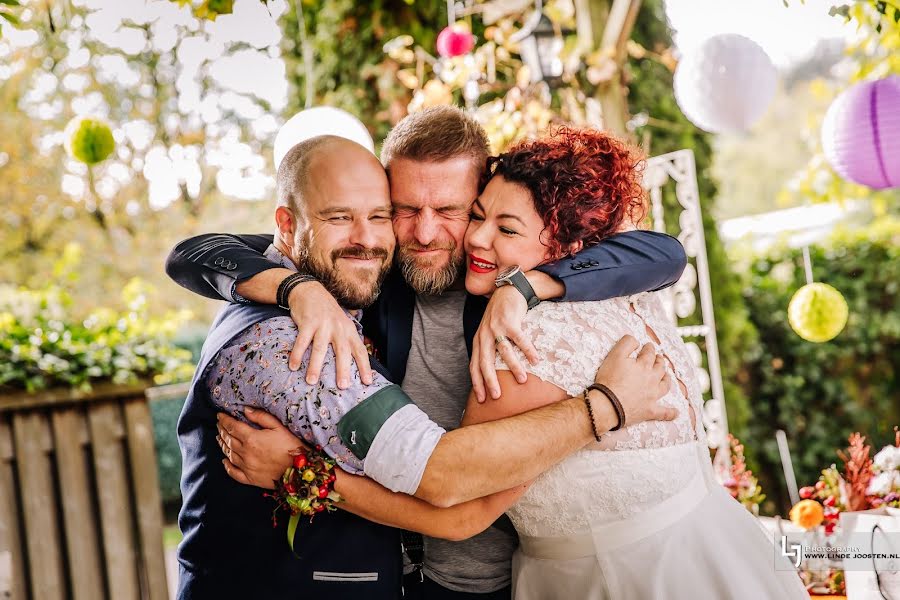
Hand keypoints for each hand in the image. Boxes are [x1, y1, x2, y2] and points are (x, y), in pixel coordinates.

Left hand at [216, 407, 305, 488]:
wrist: (299, 470)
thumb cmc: (291, 446)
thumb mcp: (279, 427)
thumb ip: (261, 417)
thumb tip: (245, 410)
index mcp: (251, 438)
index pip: (232, 427)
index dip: (225, 420)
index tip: (220, 415)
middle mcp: (245, 453)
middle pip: (229, 439)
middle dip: (222, 430)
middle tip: (219, 424)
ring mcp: (246, 467)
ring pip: (229, 454)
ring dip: (222, 445)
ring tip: (219, 438)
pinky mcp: (250, 479)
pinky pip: (234, 473)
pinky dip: (227, 466)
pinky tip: (224, 461)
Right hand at [286, 280, 371, 387]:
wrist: (310, 291)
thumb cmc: (328, 313)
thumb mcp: (343, 324)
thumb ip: (348, 340)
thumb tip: (354, 364)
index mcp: (349, 330)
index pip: (360, 350)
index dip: (365, 366)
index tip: (367, 382)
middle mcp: (338, 328)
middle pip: (342, 351)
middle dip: (343, 369)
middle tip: (342, 386)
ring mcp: (323, 325)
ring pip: (320, 348)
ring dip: (315, 366)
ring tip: (312, 382)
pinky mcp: (308, 322)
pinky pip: (302, 341)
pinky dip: (297, 354)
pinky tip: (293, 366)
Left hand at [470, 286, 539, 401]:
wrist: (507, 292)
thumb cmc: (499, 317)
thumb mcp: (488, 333)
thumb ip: (488, 350)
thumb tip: (492, 374)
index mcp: (478, 341)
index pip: (474, 366)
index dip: (477, 383)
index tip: (482, 399)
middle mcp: (484, 336)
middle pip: (485, 361)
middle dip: (490, 380)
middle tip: (497, 396)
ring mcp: (496, 328)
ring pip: (504, 351)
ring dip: (513, 366)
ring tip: (522, 380)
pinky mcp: (510, 321)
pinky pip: (519, 339)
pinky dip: (528, 350)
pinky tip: (535, 360)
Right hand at [592, 335, 676, 426]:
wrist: (608, 405)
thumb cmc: (610, 379)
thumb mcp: (614, 355)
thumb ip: (626, 343)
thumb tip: (636, 341)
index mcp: (644, 365)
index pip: (649, 353)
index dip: (649, 348)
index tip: (648, 346)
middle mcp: (652, 379)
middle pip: (659, 367)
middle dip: (659, 361)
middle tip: (658, 357)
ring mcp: (652, 396)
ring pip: (665, 385)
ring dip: (667, 379)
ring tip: (667, 376)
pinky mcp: (650, 411)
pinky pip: (664, 413)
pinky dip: (671, 413)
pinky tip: (676, 412)